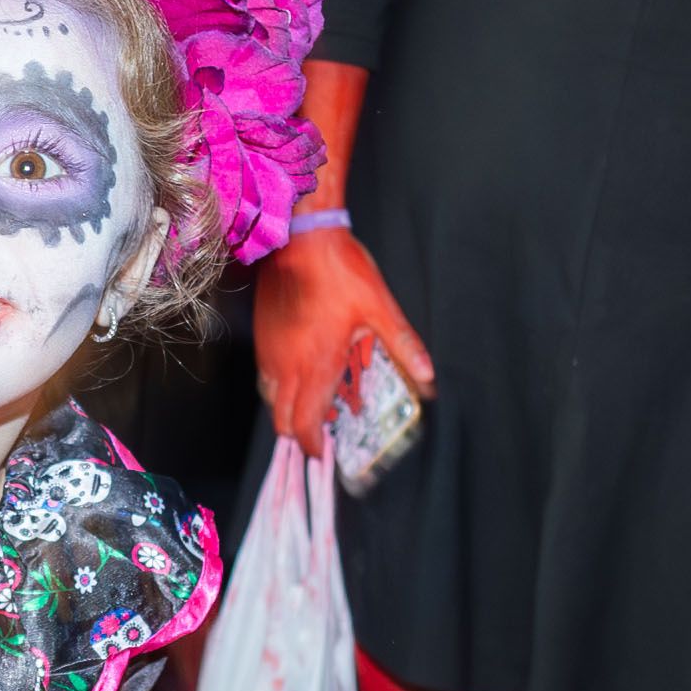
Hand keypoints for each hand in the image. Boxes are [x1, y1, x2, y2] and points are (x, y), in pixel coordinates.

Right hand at [253, 226, 433, 449]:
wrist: (301, 237)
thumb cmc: (339, 270)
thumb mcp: (380, 307)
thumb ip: (403, 345)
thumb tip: (428, 376)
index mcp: (316, 364)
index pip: (306, 423)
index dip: (314, 446)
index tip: (324, 453)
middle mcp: (287, 364)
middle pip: (282, 420)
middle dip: (301, 432)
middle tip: (322, 432)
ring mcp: (270, 350)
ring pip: (271, 397)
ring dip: (290, 408)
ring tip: (317, 399)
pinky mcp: (262, 334)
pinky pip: (266, 373)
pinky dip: (281, 384)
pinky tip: (302, 368)